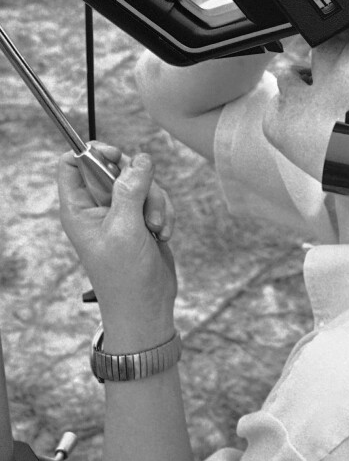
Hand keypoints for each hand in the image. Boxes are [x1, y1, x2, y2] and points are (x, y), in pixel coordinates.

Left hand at [58, 150, 176, 330]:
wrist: (146, 307)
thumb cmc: (125, 275)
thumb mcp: (125, 228)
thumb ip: (131, 189)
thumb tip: (141, 158)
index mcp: (79, 208)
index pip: (72, 163)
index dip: (92, 153)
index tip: (116, 157)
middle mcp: (97, 207)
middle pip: (115, 167)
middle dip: (137, 181)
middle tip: (143, 199)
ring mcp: (121, 213)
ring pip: (141, 182)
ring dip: (155, 201)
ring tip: (155, 229)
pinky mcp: (141, 219)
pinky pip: (156, 197)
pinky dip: (164, 212)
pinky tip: (163, 234)